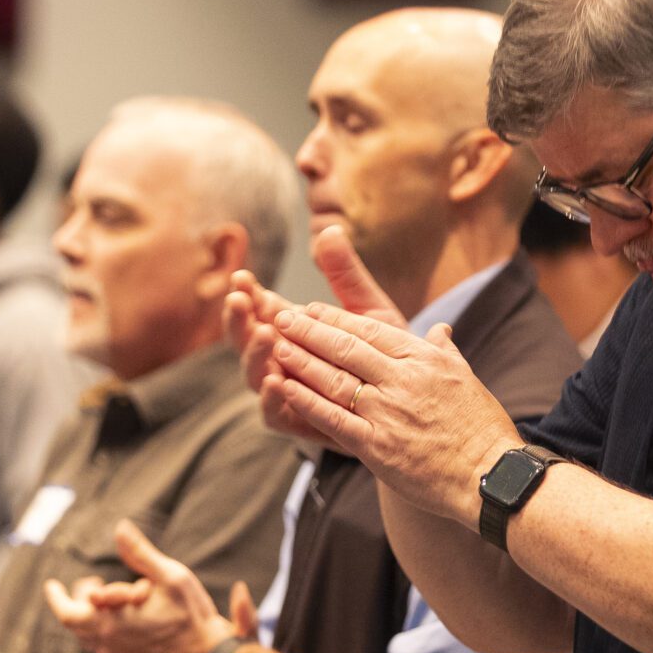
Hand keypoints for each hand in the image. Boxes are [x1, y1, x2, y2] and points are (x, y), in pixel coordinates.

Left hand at [42, 519, 239, 652]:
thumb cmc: (195, 624)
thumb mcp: (173, 579)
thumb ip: (141, 554)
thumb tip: (120, 528)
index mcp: (108, 623)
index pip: (65, 611)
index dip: (57, 597)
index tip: (52, 586)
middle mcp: (105, 651)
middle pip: (80, 628)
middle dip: (84, 607)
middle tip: (97, 594)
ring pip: (98, 647)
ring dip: (106, 630)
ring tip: (129, 617)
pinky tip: (141, 645)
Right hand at [229, 224, 409, 445]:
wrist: (413, 404)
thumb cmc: (386, 353)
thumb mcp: (368, 310)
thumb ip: (347, 274)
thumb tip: (332, 229)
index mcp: (293, 330)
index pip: (260, 309)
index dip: (247, 294)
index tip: (242, 278)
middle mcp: (282, 360)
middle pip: (246, 341)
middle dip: (238, 320)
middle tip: (239, 301)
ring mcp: (287, 392)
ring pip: (255, 376)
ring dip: (253, 354)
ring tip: (263, 334)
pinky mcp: (299, 423)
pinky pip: (274, 414)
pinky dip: (270, 398)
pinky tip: (274, 380)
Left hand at [264, 238, 524, 524]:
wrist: (490, 476)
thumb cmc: (482, 429)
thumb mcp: (466, 378)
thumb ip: (445, 352)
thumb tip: (440, 330)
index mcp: (424, 360)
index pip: (370, 330)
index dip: (335, 318)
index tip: (310, 309)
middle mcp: (402, 380)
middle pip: (345, 348)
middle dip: (308, 331)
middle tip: (281, 318)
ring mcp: (386, 413)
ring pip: (332, 379)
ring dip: (300, 361)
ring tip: (275, 347)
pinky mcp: (375, 446)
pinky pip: (331, 419)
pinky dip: (305, 402)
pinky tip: (284, 389)